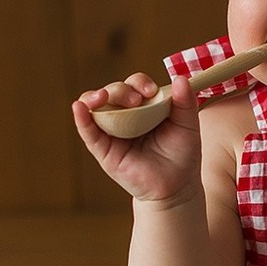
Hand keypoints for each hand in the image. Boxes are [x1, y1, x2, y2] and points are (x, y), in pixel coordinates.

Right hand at [71, 74, 202, 204]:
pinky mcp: (103, 149)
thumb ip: (186, 103)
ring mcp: (112, 130)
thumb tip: (180, 78)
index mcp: (145, 105)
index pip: (135, 85)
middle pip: (114, 91)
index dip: (139, 83)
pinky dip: (82, 118)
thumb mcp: (188, 125)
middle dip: (121, 90)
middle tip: (136, 101)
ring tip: (102, 97)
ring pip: (96, 105)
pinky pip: (88, 131)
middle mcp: (126, 114)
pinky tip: (79, 107)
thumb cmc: (181, 154)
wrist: (175, 186)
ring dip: (95, 96)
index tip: (151, 91)